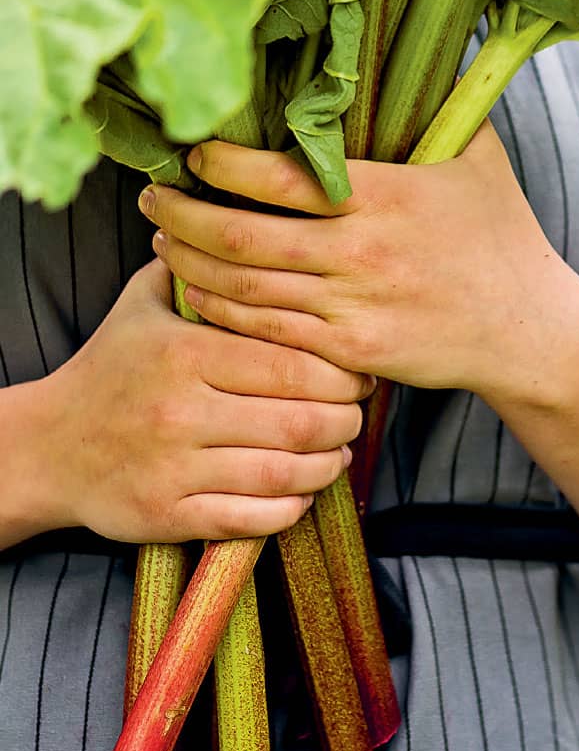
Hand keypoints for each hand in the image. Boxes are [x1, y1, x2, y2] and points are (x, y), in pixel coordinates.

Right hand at [23, 261, 369, 543]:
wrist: (48, 445)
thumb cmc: (111, 368)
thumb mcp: (143, 305)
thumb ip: (200, 269)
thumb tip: (260, 230)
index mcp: (185, 352)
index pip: (293, 363)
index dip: (342, 374)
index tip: (359, 375)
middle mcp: (180, 411)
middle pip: (300, 421)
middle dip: (346, 421)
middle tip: (356, 415)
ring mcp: (174, 468)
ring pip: (283, 474)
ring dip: (327, 465)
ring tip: (338, 452)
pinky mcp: (168, 515)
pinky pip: (253, 520)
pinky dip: (292, 507)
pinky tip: (302, 490)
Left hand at [140, 122, 577, 403]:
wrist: (529, 328)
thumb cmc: (502, 235)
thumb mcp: (480, 155)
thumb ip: (444, 100)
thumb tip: (428, 39)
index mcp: (385, 194)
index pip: (278, 176)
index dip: (218, 165)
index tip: (190, 155)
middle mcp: (363, 251)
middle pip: (242, 237)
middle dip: (181, 216)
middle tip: (150, 198)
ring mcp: (355, 307)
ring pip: (246, 288)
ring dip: (191, 265)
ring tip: (162, 243)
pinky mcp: (355, 351)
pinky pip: (271, 332)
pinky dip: (225, 314)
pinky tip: (201, 295)